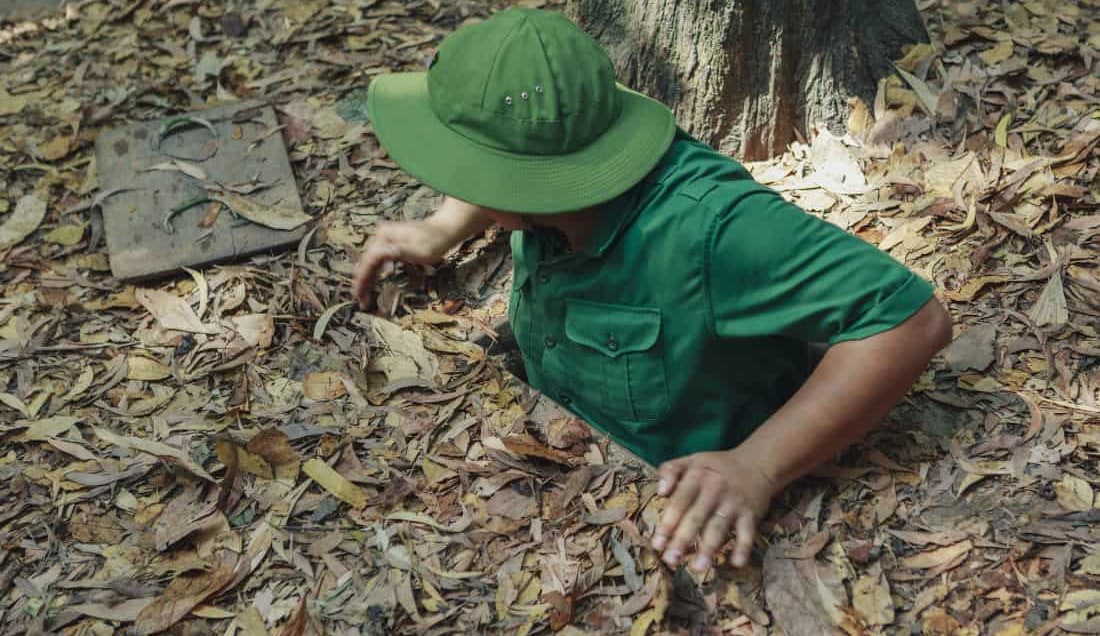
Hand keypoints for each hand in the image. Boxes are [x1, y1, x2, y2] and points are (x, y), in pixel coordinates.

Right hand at [352, 220, 449, 309]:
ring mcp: (384, 239)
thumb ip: (399, 252)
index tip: (359, 296)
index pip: (369, 260)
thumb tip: (378, 254)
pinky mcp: (389, 243)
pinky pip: (377, 261)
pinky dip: (374, 274)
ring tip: (365, 297)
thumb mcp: (420, 250)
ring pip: (370, 262)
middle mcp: (381, 235)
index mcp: (385, 236)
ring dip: (367, 279)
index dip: (362, 279)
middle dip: (362, 282)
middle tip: (362, 302)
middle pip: (367, 261)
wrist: (445, 229)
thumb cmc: (436, 241)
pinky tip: (372, 284)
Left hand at [651, 449, 778, 571]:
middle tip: (671, 560)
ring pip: (719, 528)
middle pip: (696, 518)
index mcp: (697, 476)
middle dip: (682, 540)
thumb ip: (670, 471)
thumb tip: (660, 492)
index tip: (657, 544)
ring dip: (708, 549)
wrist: (756, 463)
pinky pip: (747, 533)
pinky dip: (743, 548)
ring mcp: (734, 503)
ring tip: (697, 568)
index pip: (679, 502)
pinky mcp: (751, 513)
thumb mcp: (692, 460)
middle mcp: (714, 490)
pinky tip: (736, 563)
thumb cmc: (717, 467)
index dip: (668, 523)